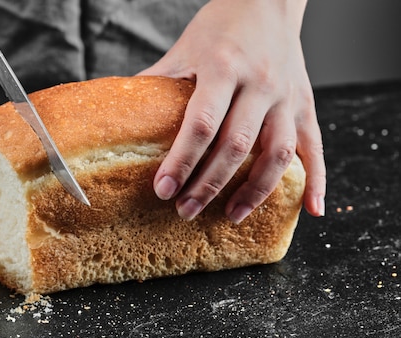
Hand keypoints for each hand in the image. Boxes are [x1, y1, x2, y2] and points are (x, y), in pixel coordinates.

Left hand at [139, 0, 325, 222]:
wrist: (268, 0)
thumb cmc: (220, 28)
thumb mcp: (183, 50)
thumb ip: (157, 85)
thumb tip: (122, 120)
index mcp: (223, 68)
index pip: (201, 123)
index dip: (182, 161)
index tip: (163, 190)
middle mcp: (260, 83)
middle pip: (237, 145)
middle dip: (209, 184)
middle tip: (185, 211)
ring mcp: (287, 96)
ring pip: (278, 153)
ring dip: (255, 191)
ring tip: (231, 215)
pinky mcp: (305, 104)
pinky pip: (315, 147)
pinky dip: (316, 180)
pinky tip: (311, 209)